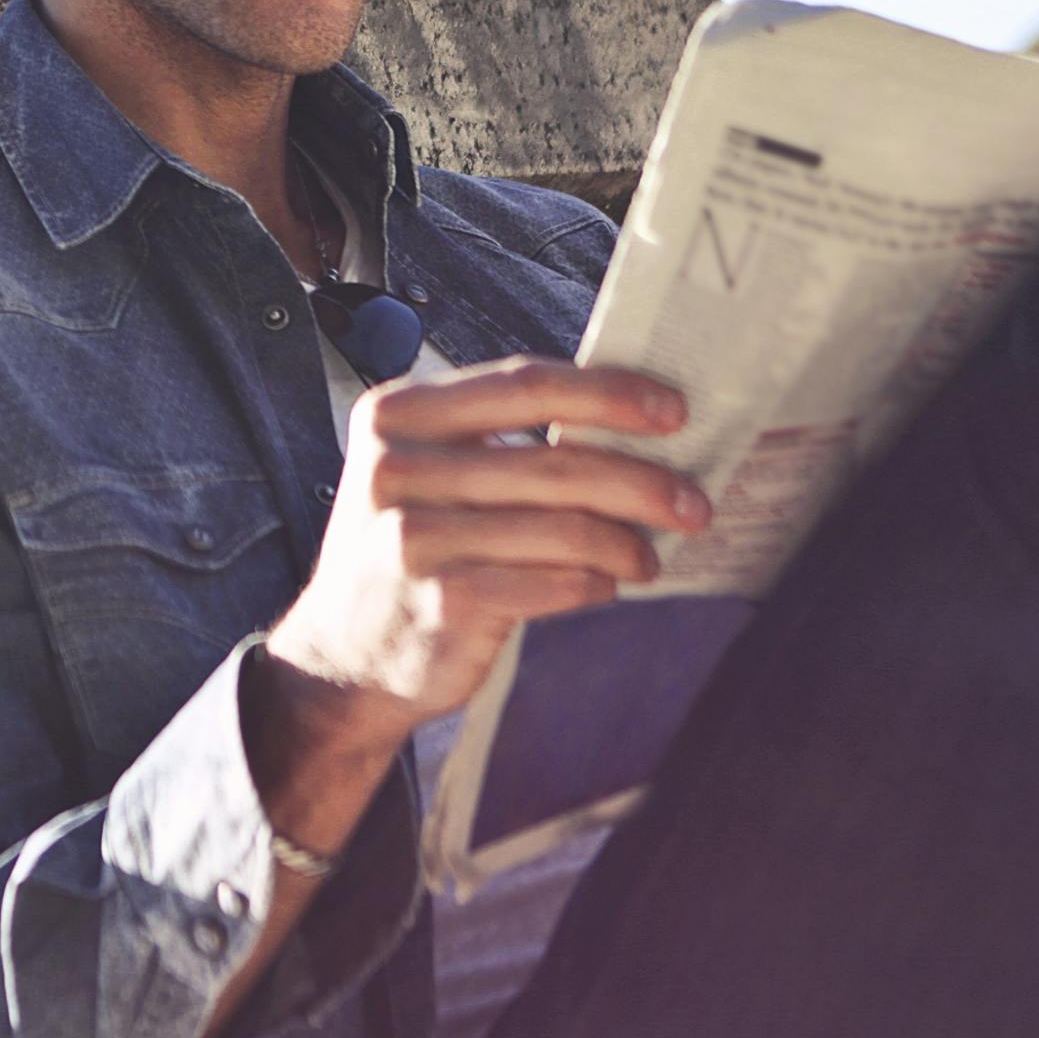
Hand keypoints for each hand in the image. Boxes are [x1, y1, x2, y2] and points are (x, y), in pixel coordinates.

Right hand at [262, 357, 704, 751]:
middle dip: (642, 481)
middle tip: (694, 502)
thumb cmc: (410, 548)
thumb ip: (496, 436)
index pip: (523, 383)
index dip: (608, 393)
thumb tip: (625, 418)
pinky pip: (552, 583)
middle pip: (554, 461)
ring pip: (562, 527)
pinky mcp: (441, 602)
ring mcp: (413, 538)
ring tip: (649, 556)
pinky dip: (594, 583)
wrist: (344, 654)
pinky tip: (604, 585)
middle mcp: (396, 467)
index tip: (673, 410)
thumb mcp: (424, 471)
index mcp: (397, 413)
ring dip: (626, 543)